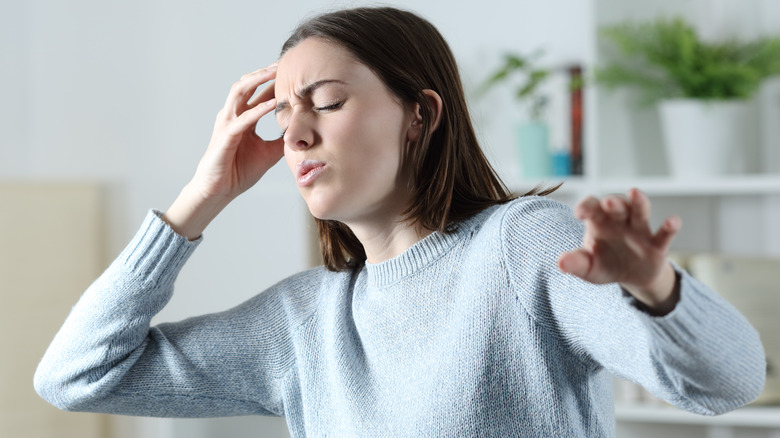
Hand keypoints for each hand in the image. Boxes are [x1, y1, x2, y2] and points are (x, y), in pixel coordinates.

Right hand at [163, 63, 282, 238]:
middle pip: (247, 84)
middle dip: (264, 73)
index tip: (292, 73)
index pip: (258, 93)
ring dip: (257, 81)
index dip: (273, 82)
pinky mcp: (225, 137)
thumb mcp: (269, 153)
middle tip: (284, 63)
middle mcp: (233, 116)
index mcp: (243, 118)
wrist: (219, 191)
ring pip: (239, 92)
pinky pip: (242, 119)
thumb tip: (302, 134)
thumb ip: (282, 140)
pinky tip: (272, 104)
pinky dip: (257, 110)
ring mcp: (227, 123)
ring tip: (275, 72)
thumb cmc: (239, 171)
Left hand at [557, 188, 681, 314]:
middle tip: (609, 203)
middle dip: (613, 203)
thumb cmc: (606, 265)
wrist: (632, 278)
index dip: (586, 206)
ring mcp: (639, 231)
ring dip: (639, 202)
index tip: (579, 213)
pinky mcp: (657, 245)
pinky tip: (673, 221)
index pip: (591, 207)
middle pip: (617, 205)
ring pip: (640, 211)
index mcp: (599, 222)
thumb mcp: (589, 268)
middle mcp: (619, 221)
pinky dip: (669, 227)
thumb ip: (576, 263)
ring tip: (635, 193)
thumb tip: (560, 263)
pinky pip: (664, 234)